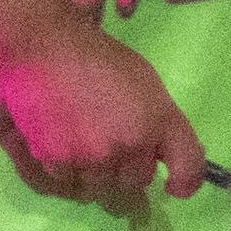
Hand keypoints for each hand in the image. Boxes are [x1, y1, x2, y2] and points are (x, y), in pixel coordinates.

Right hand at [0, 10, 204, 215]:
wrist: (43, 44)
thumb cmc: (97, 57)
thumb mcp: (145, 82)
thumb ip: (159, 120)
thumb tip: (161, 156)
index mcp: (158, 121)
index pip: (187, 166)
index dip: (184, 182)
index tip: (173, 186)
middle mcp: (130, 144)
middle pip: (137, 181)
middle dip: (127, 169)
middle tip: (110, 148)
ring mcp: (92, 155)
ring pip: (101, 186)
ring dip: (95, 173)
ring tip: (81, 146)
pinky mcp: (55, 158)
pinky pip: (68, 180)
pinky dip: (65, 168)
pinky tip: (59, 144)